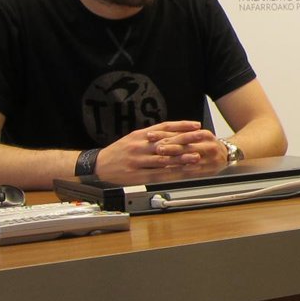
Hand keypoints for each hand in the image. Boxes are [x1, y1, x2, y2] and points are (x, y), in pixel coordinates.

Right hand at [95, 121, 225, 175]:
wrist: (98, 165)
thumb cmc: (119, 151)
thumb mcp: (134, 138)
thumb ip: (152, 135)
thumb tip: (174, 132)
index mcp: (140, 135)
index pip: (164, 127)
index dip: (182, 125)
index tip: (196, 125)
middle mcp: (139, 146)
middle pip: (166, 142)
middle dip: (186, 140)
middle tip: (201, 139)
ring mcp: (137, 161)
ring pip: (163, 159)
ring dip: (181, 158)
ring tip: (195, 157)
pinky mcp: (136, 175)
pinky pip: (156, 174)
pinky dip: (170, 173)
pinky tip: (181, 173)